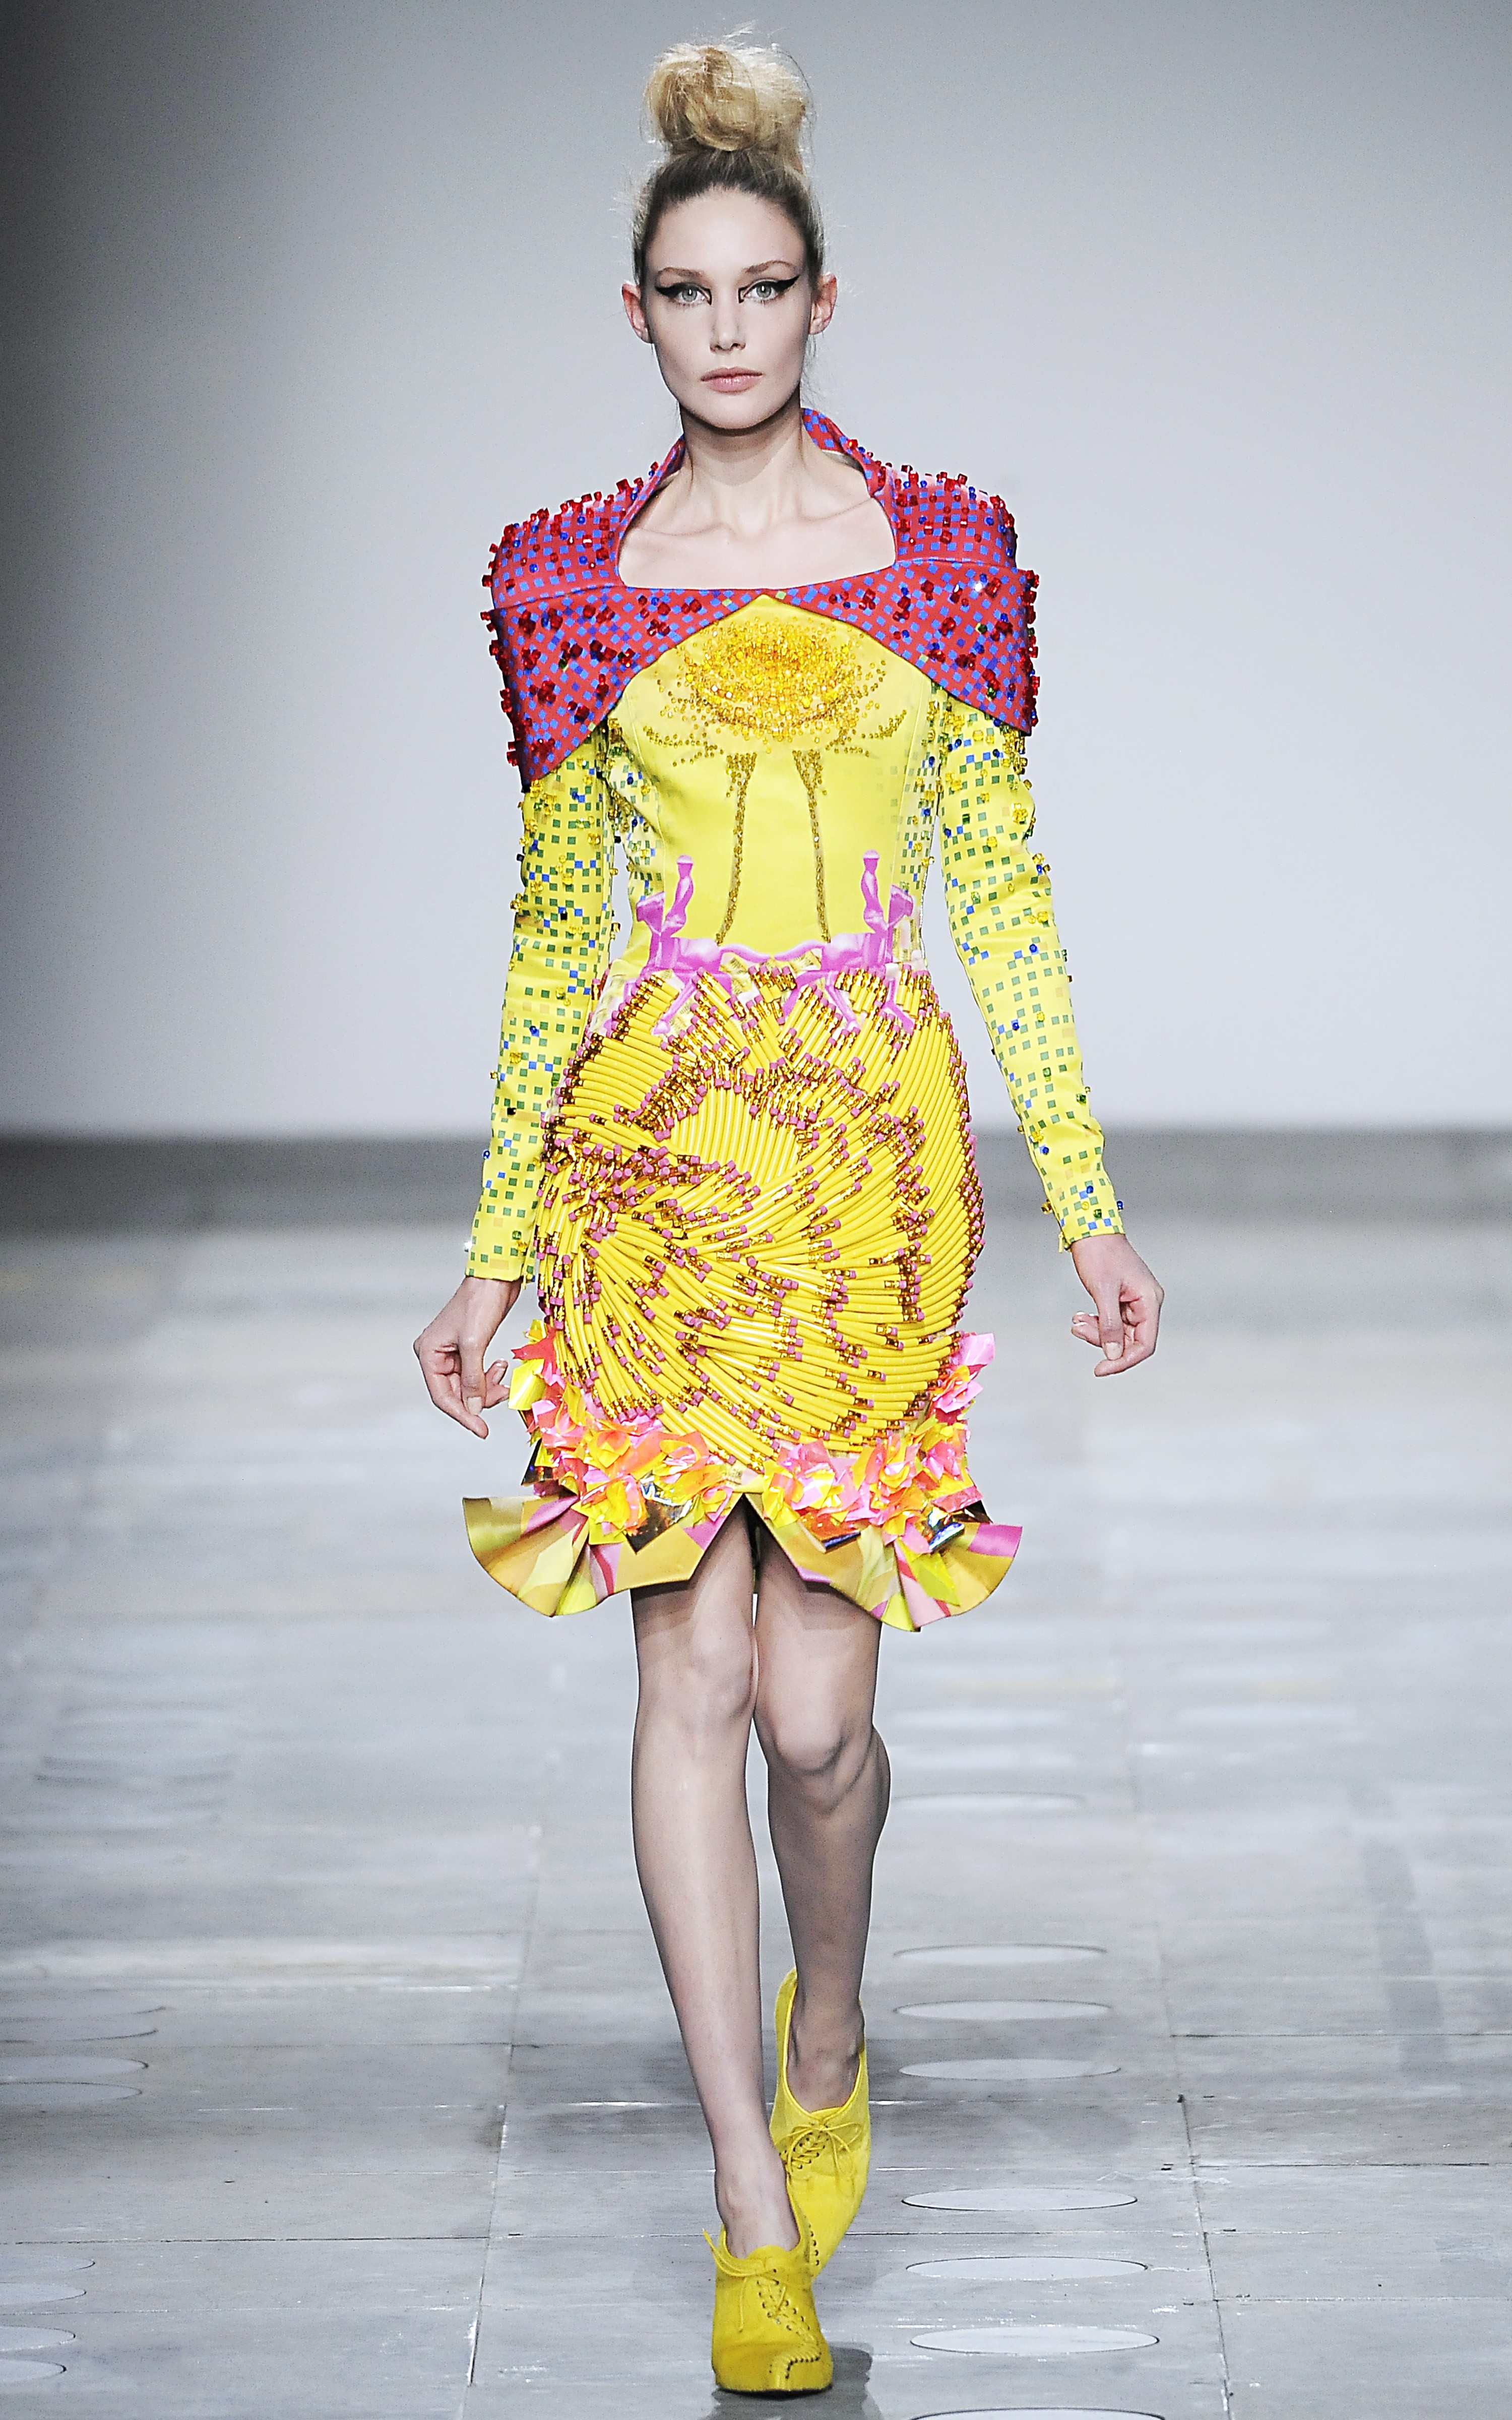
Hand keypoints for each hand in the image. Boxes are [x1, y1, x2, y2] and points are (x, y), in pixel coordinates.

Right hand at [414, 1275, 519, 1435]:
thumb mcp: (474, 1344)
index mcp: (428, 1353)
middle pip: (457, 1393)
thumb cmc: (480, 1303)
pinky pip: (477, 1375)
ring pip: (469, 1386)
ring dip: (488, 1387)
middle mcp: (437, 1355)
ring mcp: (453, 1353)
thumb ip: (473, 1380)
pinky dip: (490, 1376)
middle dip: (479, 1398)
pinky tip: (500, 1365)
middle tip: (501, 1396)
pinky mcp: (469, 1349)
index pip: (442, 1396)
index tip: (481, 1430)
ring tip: (503, 1375)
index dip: (462, 1414)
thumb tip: (473, 1408)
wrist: (496, 1278)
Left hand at [1069, 1232, 1162, 1376]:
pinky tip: (1080, 1317)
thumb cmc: (1100, 1253)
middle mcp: (1146, 1303)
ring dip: (1095, 1332)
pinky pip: (1110, 1322)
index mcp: (1149, 1300)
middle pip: (1129, 1340)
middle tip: (1078, 1329)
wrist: (1091, 1230)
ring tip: (1076, 1321)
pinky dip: (1095, 1324)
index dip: (1123, 1360)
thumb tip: (1113, 1353)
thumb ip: (1109, 1325)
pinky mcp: (1120, 1300)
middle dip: (1102, 1341)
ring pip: (1117, 1333)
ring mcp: (1133, 1302)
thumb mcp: (1103, 1291)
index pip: (1144, 1344)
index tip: (1101, 1369)